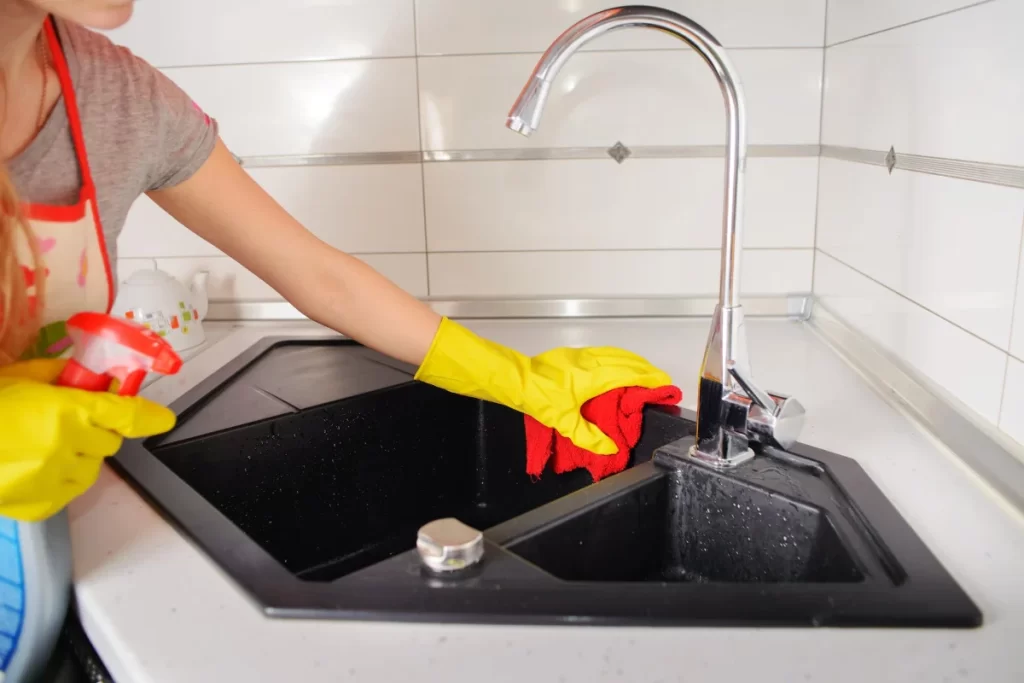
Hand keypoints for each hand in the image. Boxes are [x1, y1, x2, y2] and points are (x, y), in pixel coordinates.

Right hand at [0, 361, 175, 520]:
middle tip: (67, 423)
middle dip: (96, 430)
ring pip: (91, 467)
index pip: (126, 414)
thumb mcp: (21, 377)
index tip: (163, 418)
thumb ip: (60, 376)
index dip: (149, 416)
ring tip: (41, 446)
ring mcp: (56, 479)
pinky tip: (31, 467)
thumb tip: (88, 377)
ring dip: (78, 456)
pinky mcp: (42, 505)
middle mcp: (69, 447)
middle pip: (109, 441)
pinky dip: (58, 479)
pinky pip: (68, 490)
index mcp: (69, 412)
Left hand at [414, 318, 671, 454]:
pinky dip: (616, 361)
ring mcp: (578, 356)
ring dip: (631, 364)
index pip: (631, 374)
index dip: (651, 380)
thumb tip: (608, 447)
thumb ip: (587, 435)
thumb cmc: (531, 393)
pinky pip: (602, 354)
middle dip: (646, 370)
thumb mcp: (561, 420)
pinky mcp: (569, 357)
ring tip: (642, 375)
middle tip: (659, 382)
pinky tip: (613, 370)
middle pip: (626, 361)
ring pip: (614, 355)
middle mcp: (588, 361)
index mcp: (592, 375)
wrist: (508, 377)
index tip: (665, 387)